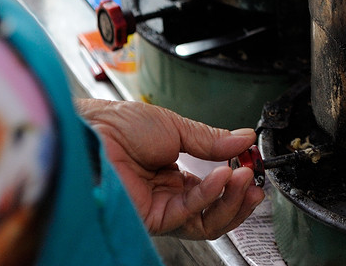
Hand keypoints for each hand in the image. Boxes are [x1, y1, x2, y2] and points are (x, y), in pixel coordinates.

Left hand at [75, 98, 263, 239]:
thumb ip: (211, 139)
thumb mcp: (175, 126)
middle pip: (214, 210)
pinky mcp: (151, 218)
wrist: (89, 131)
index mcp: (172, 172)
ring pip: (206, 221)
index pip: (213, 186)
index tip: (253, 163)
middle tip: (256, 177)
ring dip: (231, 199)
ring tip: (245, 176)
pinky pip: (189, 214)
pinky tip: (221, 177)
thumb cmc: (115, 125)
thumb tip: (244, 138)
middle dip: (241, 196)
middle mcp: (167, 194)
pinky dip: (209, 195)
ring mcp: (159, 208)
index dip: (236, 178)